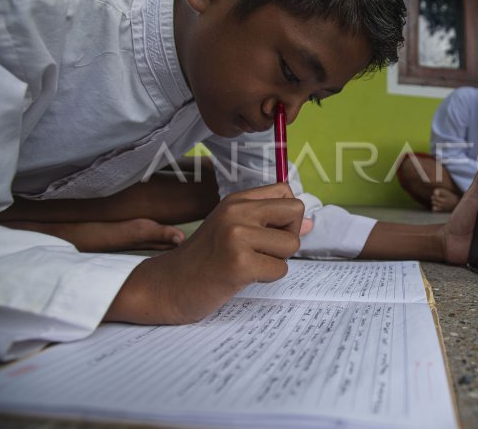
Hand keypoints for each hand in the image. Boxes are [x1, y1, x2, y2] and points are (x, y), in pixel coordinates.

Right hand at [105, 183, 307, 324]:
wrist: (166, 286)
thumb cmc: (203, 260)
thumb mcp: (231, 228)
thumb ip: (269, 221)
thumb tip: (310, 223)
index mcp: (236, 200)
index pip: (286, 191)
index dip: (286, 215)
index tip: (268, 231)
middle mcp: (236, 212)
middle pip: (296, 211)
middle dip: (288, 236)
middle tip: (261, 251)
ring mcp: (236, 236)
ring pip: (292, 244)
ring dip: (276, 261)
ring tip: (249, 264)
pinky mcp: (239, 263)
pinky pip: (280, 269)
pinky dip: (267, 278)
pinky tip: (242, 277)